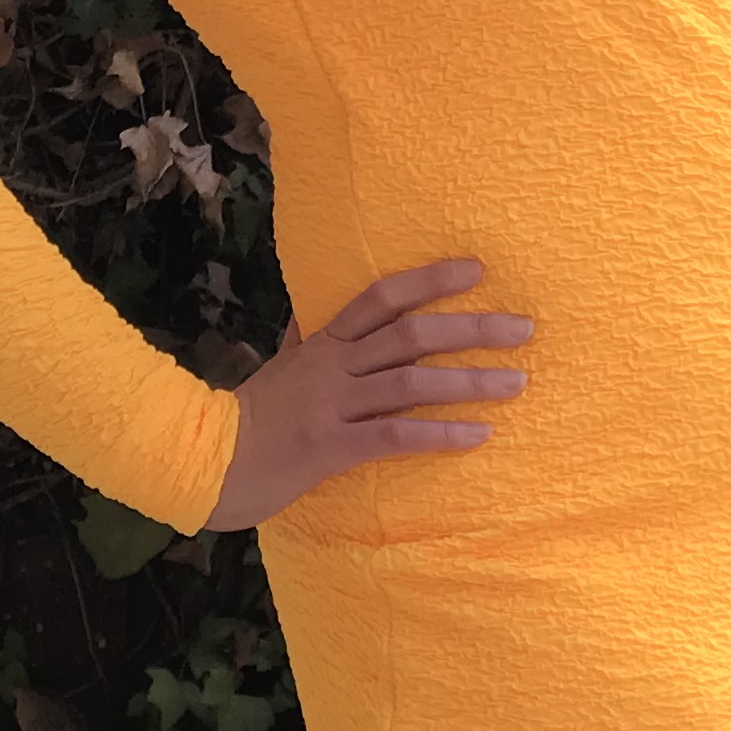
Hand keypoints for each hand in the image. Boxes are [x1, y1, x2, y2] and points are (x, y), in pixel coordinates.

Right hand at [198, 257, 533, 533]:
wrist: (206, 461)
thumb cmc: (250, 416)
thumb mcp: (281, 367)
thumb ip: (307, 340)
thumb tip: (319, 312)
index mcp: (323, 343)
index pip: (381, 297)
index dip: (430, 280)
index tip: (478, 270)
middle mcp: (332, 366)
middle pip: (411, 334)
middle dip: (472, 329)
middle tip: (523, 329)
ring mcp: (332, 405)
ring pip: (410, 382)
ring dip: (469, 381)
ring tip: (516, 382)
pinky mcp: (332, 448)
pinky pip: (396, 436)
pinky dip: (441, 434)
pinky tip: (478, 435)